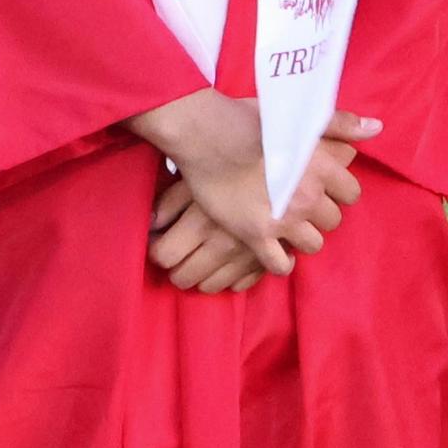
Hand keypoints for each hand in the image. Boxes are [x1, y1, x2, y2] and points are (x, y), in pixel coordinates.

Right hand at [125, 91, 382, 274]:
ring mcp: (283, 219)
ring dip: (305, 236)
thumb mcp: (301, 117)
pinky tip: (275, 249)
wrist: (209, 135)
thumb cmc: (253, 120)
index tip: (325, 187)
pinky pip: (281, 265)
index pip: (352, 193)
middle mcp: (308, 196)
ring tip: (291, 226)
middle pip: (334, 220)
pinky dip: (281, 261)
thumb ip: (341, 124)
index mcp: (322, 167)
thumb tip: (377, 128)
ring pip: (314, 244)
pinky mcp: (256, 236)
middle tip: (303, 205)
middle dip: (322, 213)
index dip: (339, 190)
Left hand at [147, 172, 265, 293]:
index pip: (164, 255)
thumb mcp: (203, 174)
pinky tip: (232, 260)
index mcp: (203, 223)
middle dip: (176, 267)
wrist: (294, 161)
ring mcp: (246, 257)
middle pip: (184, 277)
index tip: (160, 240)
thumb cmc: (241, 162)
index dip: (157, 249)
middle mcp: (223, 246)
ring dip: (203, 276)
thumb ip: (172, 202)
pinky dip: (234, 277)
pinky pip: (242, 285)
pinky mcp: (269, 261)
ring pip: (212, 286)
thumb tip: (152, 225)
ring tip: (205, 256)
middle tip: (180, 252)